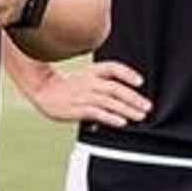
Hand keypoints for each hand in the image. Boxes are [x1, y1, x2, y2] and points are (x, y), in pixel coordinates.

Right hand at [21, 57, 150, 127]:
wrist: (45, 91)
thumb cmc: (70, 87)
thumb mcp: (88, 78)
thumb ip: (106, 85)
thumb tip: (128, 100)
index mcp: (93, 72)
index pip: (113, 68)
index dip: (127, 73)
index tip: (140, 82)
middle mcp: (90, 82)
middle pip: (115, 88)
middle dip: (133, 98)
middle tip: (147, 106)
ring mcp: (84, 96)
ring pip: (109, 102)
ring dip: (126, 109)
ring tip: (140, 116)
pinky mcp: (78, 109)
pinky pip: (97, 113)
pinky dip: (111, 117)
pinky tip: (121, 122)